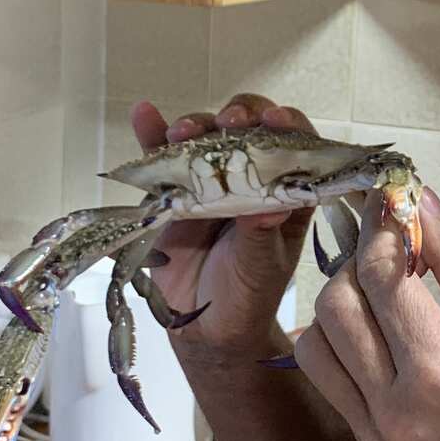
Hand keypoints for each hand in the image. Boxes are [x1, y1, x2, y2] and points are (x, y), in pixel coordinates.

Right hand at [130, 94, 313, 359]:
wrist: (206, 326)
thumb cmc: (249, 293)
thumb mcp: (261, 266)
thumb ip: (261, 235)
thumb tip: (269, 208)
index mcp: (288, 188)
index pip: (296, 143)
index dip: (288, 124)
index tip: (276, 119)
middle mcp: (252, 174)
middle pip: (249, 127)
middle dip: (240, 115)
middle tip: (230, 121)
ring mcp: (211, 178)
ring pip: (207, 136)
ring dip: (196, 124)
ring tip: (184, 131)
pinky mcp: (173, 189)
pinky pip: (162, 158)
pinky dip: (152, 134)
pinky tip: (144, 114)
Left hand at [294, 186, 439, 440]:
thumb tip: (420, 198)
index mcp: (436, 367)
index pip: (380, 275)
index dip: (381, 226)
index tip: (390, 198)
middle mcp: (394, 407)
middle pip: (335, 306)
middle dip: (357, 261)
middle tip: (391, 243)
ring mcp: (377, 435)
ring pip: (315, 345)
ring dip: (340, 303)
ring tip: (382, 287)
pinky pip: (331, 382)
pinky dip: (342, 343)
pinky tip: (379, 327)